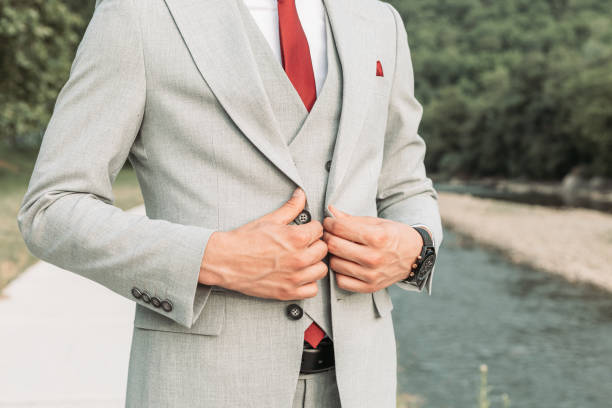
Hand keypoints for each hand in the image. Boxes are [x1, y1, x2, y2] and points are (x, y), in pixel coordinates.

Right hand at [198, 188, 328, 299]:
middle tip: (303, 245)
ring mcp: (294, 277)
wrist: (225, 260)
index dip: (311, 228)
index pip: (319, 230)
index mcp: (296, 238)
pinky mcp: (288, 292)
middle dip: (314, 245)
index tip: (305, 231)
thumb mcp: (270, 219)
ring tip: (303, 260)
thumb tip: (301, 195)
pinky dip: (308, 284)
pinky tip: (299, 276)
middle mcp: (299, 258)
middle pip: (323, 249)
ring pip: (321, 270)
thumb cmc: (244, 241)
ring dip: (314, 264)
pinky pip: (312, 290)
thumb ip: (290, 207)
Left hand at [322, 205, 422, 292]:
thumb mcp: (377, 222)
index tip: (329, 222)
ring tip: (339, 248)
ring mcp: (371, 275)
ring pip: (334, 263)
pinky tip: (344, 263)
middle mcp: (374, 257)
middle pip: (334, 245)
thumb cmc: (394, 236)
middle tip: (329, 233)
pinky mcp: (369, 287)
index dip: (329, 223)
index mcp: (377, 237)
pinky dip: (339, 271)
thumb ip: (351, 219)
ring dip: (333, 254)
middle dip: (327, 236)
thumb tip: (330, 211)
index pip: (339, 228)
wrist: (415, 256)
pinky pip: (341, 281)